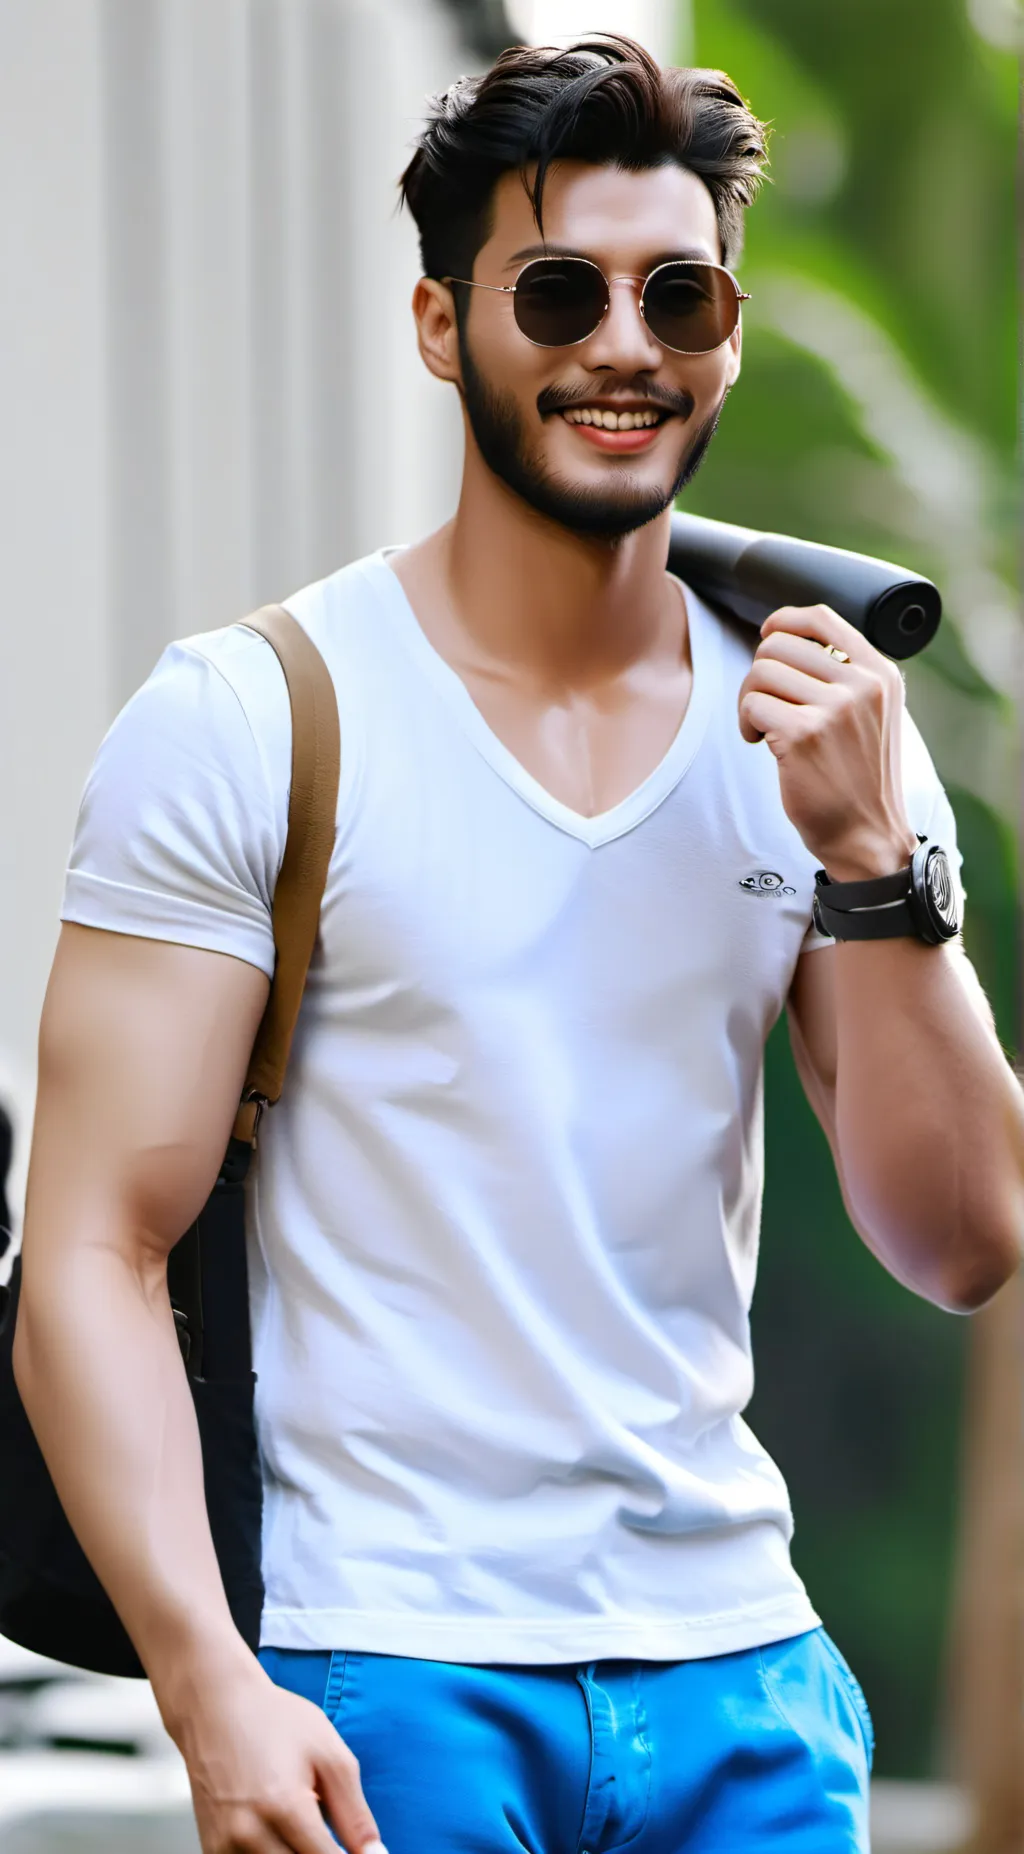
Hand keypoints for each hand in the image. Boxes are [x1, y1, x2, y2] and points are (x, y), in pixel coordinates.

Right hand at [171, 1659, 384, 1853]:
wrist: (214, 1706)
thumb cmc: (275, 1721)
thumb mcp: (328, 1754)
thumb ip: (354, 1813)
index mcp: (284, 1807)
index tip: (361, 1853)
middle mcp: (248, 1834)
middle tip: (325, 1828)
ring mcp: (224, 1845)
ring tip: (300, 1824)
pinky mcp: (211, 1848)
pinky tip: (279, 1831)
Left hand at [737, 603, 917, 880]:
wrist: (867, 835)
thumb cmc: (858, 779)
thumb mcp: (872, 716)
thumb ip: (845, 677)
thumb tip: (786, 641)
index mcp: (880, 674)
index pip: (821, 618)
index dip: (782, 621)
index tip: (767, 638)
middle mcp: (862, 685)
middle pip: (780, 645)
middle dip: (761, 673)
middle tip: (766, 705)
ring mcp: (835, 709)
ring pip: (760, 672)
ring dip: (750, 700)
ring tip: (764, 727)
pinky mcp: (804, 734)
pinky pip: (752, 704)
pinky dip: (746, 723)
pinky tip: (761, 743)